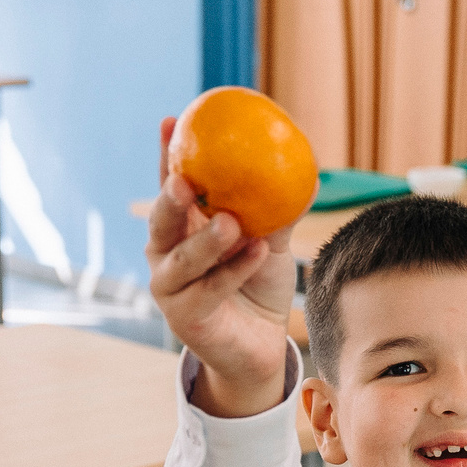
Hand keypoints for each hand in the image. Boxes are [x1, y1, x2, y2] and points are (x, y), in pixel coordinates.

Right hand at [147, 115, 297, 419]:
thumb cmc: (259, 287)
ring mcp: (171, 291)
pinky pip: (209, 291)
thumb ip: (278, 212)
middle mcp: (166, 258)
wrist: (261, 346)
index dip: (166, 155)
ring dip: (205, 242)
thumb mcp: (271, 244)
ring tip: (231, 223)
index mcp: (180, 231)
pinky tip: (257, 251)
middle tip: (185, 181)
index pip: (170, 186)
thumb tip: (307, 170)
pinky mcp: (185, 320)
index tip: (171, 120)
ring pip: (181, 262)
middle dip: (167, 199)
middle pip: (159, 223)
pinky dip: (234, 271)